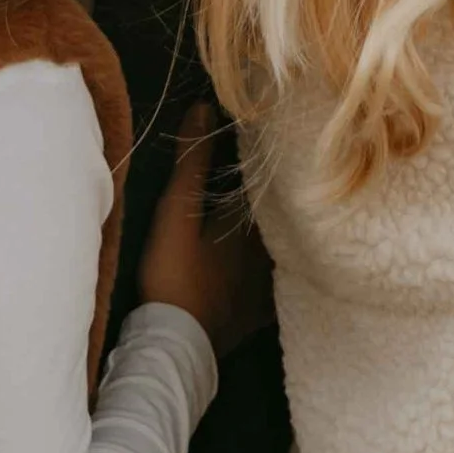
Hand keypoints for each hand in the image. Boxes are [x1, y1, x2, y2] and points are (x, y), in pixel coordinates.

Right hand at [140, 106, 275, 360]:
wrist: (176, 345)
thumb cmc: (175, 274)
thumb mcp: (175, 212)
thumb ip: (192, 162)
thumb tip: (204, 107)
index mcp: (252, 223)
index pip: (266, 185)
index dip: (265, 165)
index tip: (267, 143)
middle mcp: (268, 252)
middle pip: (276, 218)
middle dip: (275, 200)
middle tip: (273, 177)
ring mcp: (265, 287)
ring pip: (278, 251)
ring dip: (277, 235)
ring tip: (274, 219)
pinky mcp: (257, 315)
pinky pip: (274, 289)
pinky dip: (275, 276)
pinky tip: (273, 273)